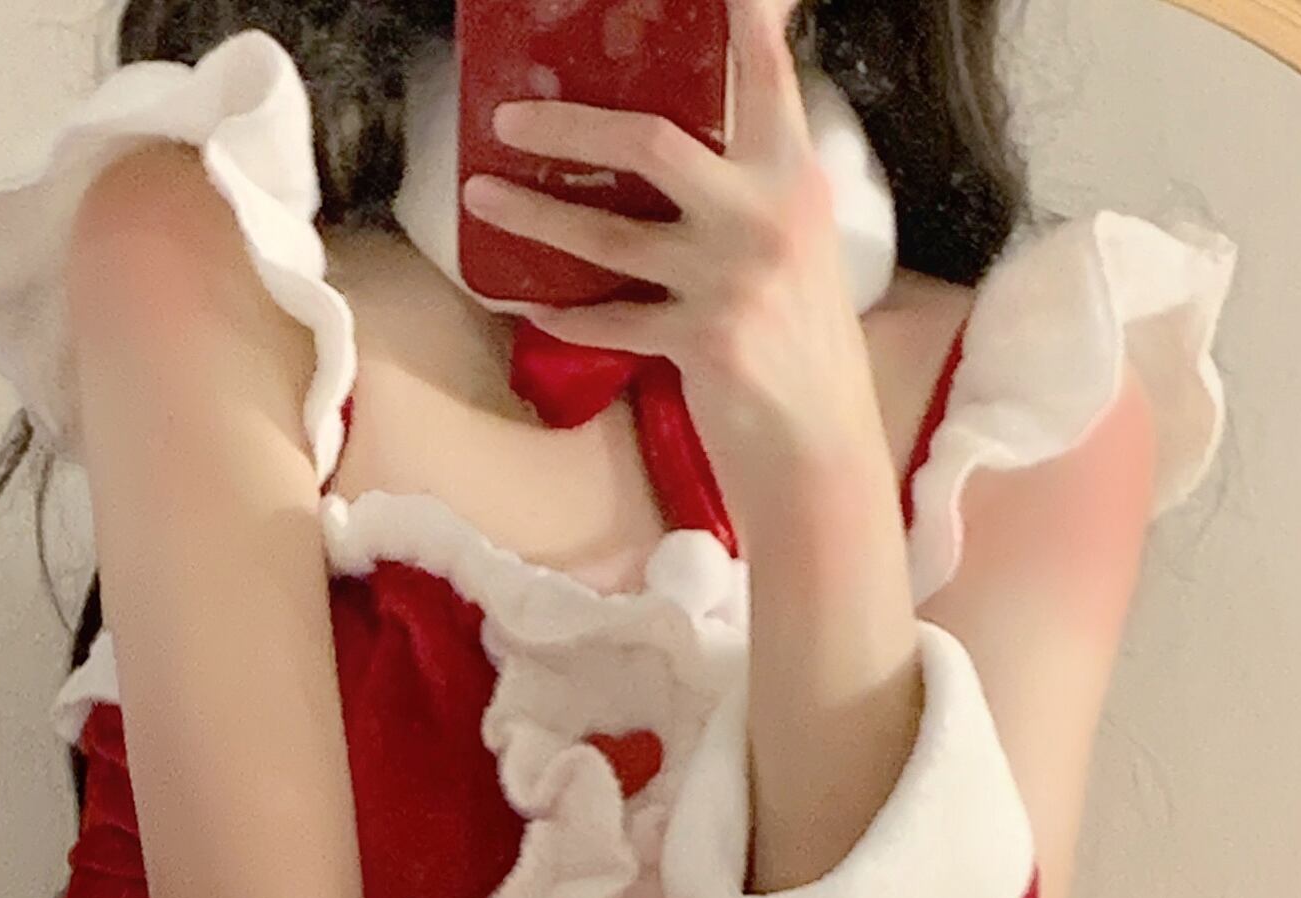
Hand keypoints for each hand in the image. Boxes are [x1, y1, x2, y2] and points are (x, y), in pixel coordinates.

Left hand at [459, 0, 889, 506]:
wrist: (819, 450)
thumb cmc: (801, 347)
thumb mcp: (795, 247)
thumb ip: (748, 194)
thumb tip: (672, 156)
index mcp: (793, 178)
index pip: (765, 74)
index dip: (741, 19)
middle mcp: (764, 216)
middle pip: (650, 140)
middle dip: (569, 124)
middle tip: (510, 116)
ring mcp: (730, 279)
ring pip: (609, 233)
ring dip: (536, 214)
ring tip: (481, 196)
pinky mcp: (700, 341)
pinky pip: (607, 317)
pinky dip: (562, 312)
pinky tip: (523, 299)